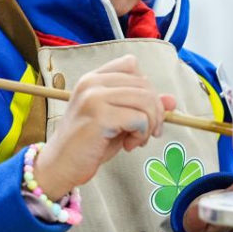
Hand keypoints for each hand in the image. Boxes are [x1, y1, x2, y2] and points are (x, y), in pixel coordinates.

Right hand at [33, 55, 175, 198]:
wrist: (59, 167)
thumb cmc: (88, 145)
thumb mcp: (120, 122)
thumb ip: (144, 108)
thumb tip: (173, 100)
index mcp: (93, 78)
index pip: (131, 64)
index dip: (145, 88)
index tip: (143, 113)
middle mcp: (92, 82)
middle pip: (144, 84)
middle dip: (154, 112)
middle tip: (145, 134)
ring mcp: (94, 96)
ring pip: (145, 100)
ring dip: (149, 125)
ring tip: (136, 140)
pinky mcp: (99, 115)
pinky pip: (139, 118)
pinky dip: (141, 133)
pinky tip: (129, 146)